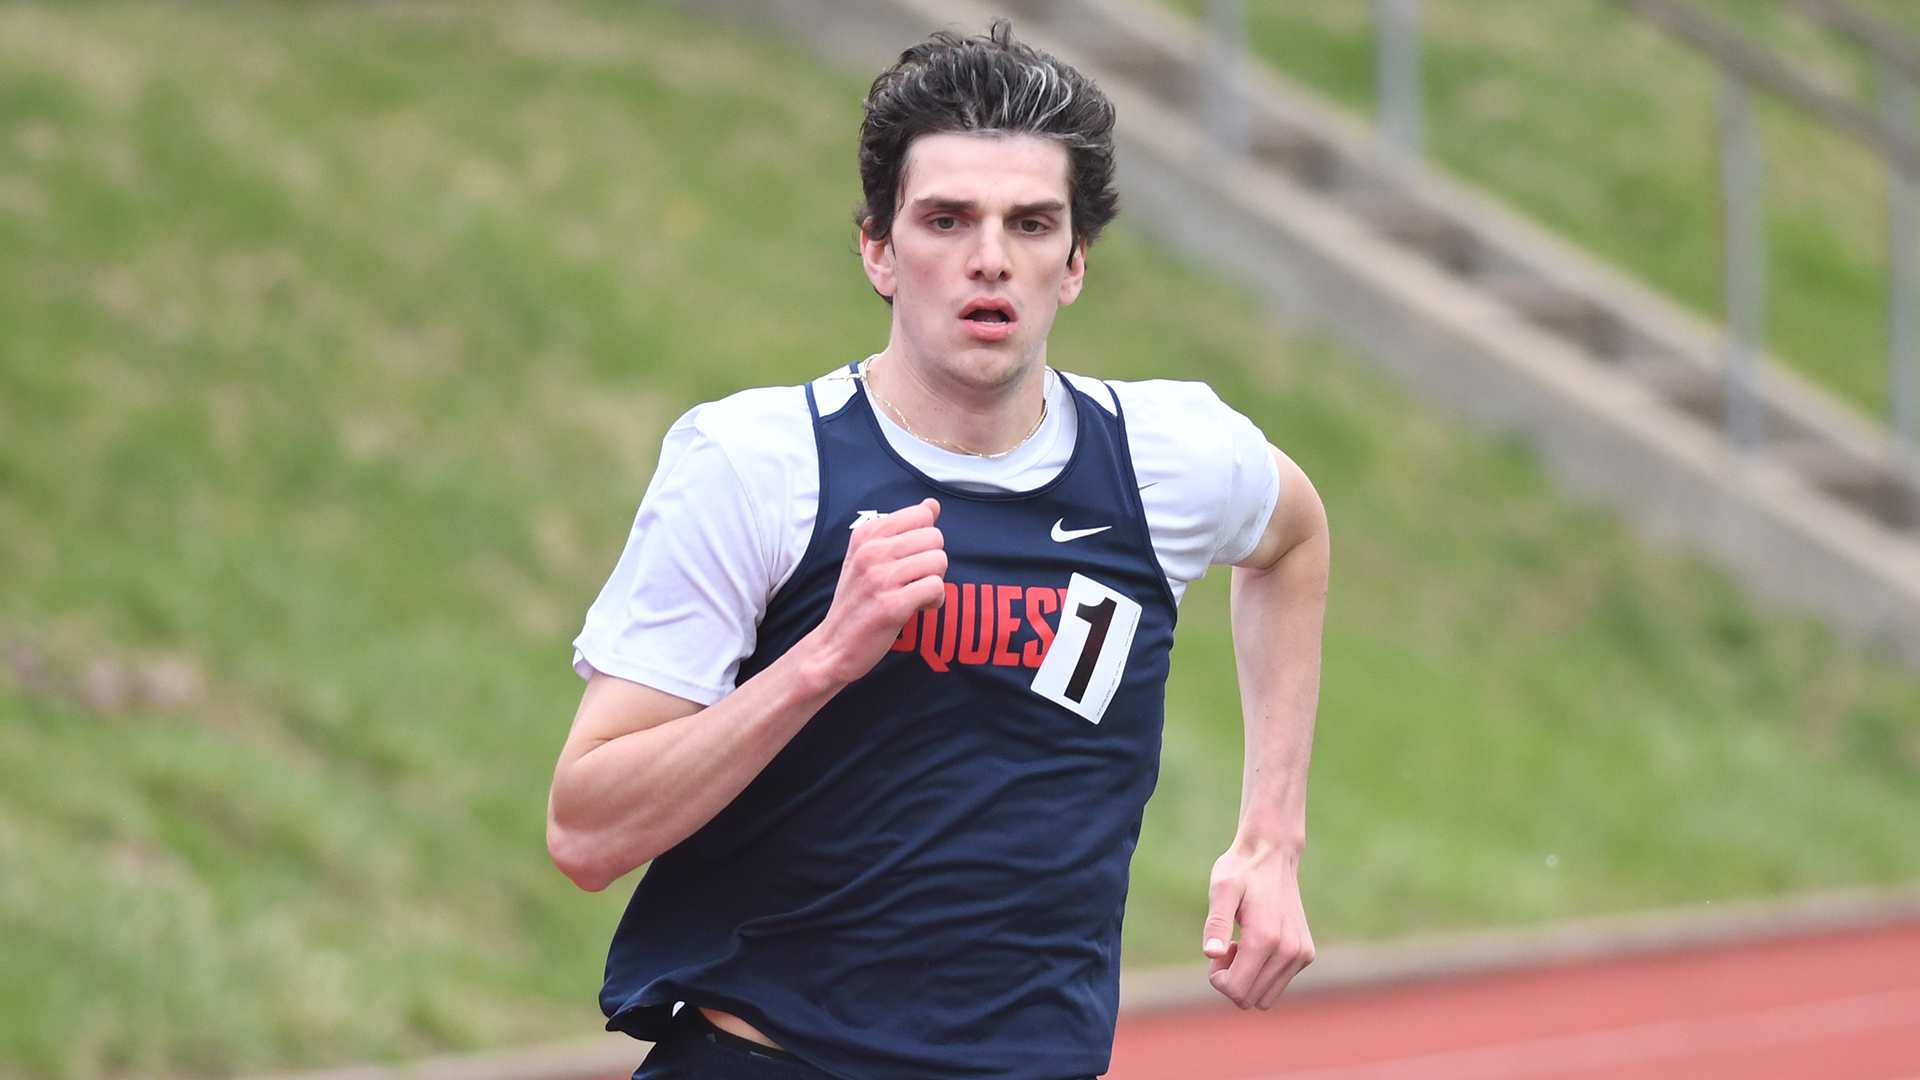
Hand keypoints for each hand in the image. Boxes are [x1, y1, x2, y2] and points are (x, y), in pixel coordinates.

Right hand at [807, 498, 946, 685]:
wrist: (832, 646)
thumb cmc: (857, 599)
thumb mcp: (868, 556)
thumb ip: (901, 529)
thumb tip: (932, 504)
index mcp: (865, 535)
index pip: (922, 515)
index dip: (924, 540)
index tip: (909, 560)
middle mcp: (870, 552)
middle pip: (935, 538)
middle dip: (932, 562)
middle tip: (912, 581)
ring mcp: (879, 578)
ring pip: (939, 562)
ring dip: (934, 582)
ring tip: (913, 595)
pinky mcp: (891, 606)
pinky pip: (936, 588)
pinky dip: (934, 601)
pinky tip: (917, 608)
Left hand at [1202, 842, 1314, 1008]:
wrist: (1273, 853)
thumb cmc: (1241, 870)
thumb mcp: (1221, 890)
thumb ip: (1216, 924)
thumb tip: (1211, 955)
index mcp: (1265, 938)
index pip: (1235, 990)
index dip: (1217, 978)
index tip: (1217, 952)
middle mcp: (1288, 951)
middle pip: (1249, 999)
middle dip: (1231, 980)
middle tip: (1228, 947)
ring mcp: (1301, 954)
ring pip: (1265, 997)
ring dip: (1248, 979)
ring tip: (1242, 946)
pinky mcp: (1306, 954)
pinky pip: (1278, 984)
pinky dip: (1263, 974)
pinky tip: (1258, 943)